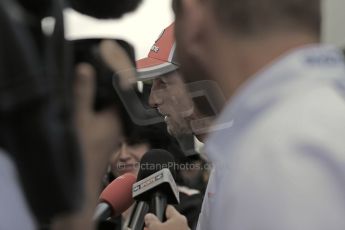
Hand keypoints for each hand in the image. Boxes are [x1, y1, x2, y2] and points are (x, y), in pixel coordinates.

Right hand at [52, 63, 122, 229]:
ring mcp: (108, 135)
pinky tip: (80, 112)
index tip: (105, 66)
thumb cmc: (82, 153)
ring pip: (105, 112)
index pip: (119, 93)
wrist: (78, 184)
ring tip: (84, 90)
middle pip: (112, 101)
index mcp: (116, 118)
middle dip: (102, 90)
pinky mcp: (101, 142)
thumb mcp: (79, 118)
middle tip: (92, 75)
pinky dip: (91, 114)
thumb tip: (86, 68)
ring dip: (96, 102)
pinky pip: (98, 122)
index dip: (112, 79)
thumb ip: (83, 93)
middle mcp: (116, 126)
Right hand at [144, 205, 189, 229]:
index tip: (154, 211)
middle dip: (159, 222)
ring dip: (162, 228)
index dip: (159, 208)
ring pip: (170, 227)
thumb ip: (151, 220)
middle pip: (168, 219)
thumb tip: (149, 216)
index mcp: (179, 217)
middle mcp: (184, 224)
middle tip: (148, 226)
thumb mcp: (156, 228)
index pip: (168, 207)